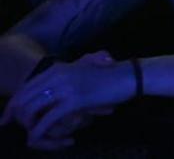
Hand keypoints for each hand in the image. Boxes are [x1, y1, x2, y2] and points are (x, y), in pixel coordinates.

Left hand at [2, 53, 127, 149]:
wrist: (128, 76)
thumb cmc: (106, 76)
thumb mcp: (80, 73)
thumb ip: (61, 79)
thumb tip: (43, 91)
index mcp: (57, 68)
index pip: (25, 88)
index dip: (12, 105)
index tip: (5, 118)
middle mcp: (57, 75)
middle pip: (23, 99)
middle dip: (13, 116)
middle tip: (9, 128)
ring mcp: (65, 88)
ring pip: (31, 110)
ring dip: (27, 126)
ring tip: (31, 135)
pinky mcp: (74, 101)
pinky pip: (47, 120)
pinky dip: (38, 131)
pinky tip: (35, 138)